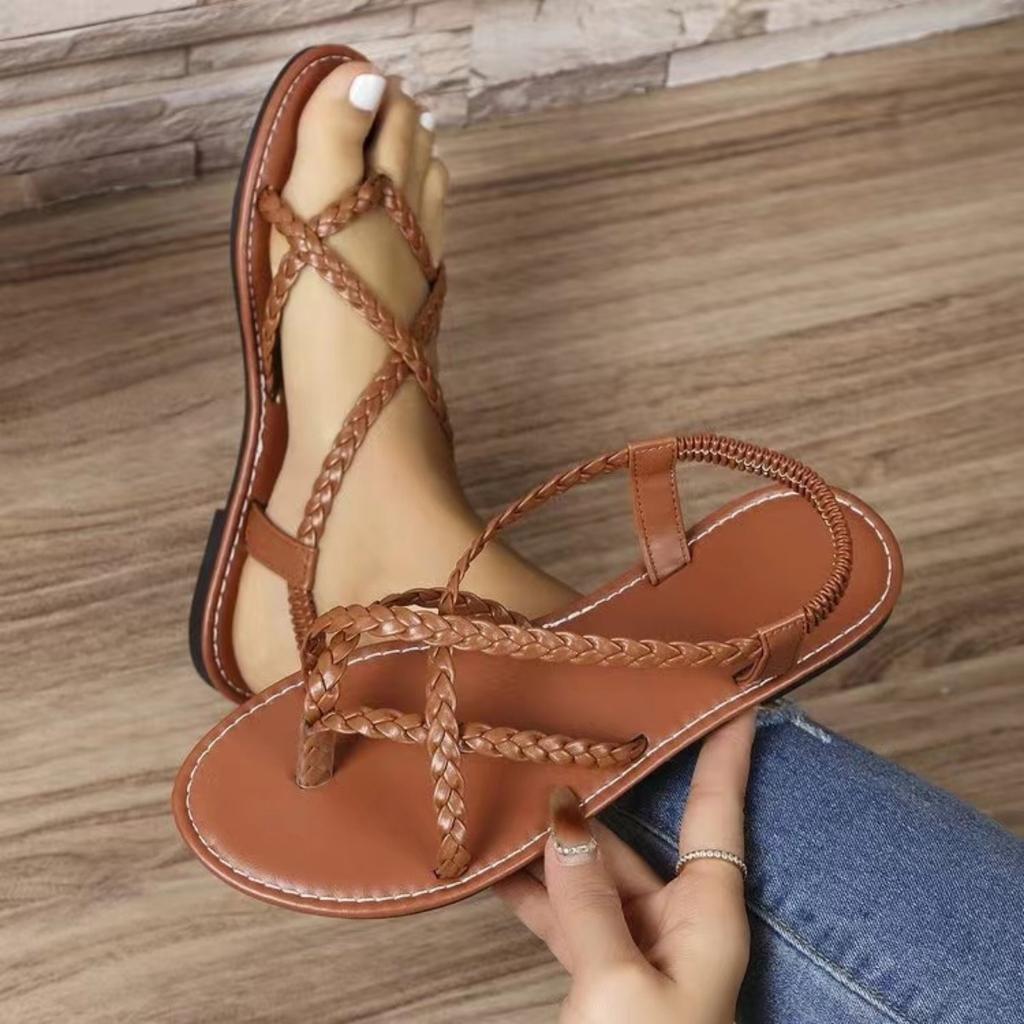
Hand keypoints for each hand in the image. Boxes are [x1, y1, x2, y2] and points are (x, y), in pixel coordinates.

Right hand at [495, 711, 756, 1023]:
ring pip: (590, 873)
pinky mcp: (601, 971)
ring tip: (506, 789)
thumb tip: (563, 819)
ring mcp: (637, 945)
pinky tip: (492, 864)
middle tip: (557, 735)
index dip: (725, 751)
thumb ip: (588, 900)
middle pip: (634, 837)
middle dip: (595, 793)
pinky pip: (565, 914)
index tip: (730, 694)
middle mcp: (676, 919)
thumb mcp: (619, 981)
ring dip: (549, 843)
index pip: (717, 810)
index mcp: (708, 913)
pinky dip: (531, 891)